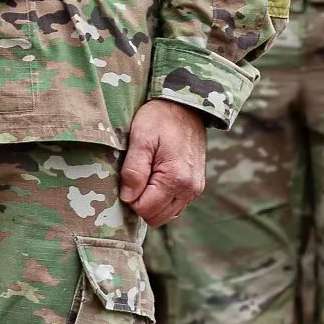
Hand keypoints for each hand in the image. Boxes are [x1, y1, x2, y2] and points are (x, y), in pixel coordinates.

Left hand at [119, 98, 206, 227]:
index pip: (145, 210)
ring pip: (166, 214)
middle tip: (135, 177)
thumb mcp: (141, 138)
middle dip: (141, 203)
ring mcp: (194, 189)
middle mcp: (189, 189)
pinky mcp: (196, 185)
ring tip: (147, 175)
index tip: (128, 177)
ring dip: (152, 202)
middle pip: (156, 217)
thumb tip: (128, 198)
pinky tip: (156, 178)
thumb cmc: (160, 118)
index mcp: (175, 179)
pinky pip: (175, 205)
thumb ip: (134, 170)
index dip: (130, 197)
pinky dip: (163, 198)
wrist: (186, 105)